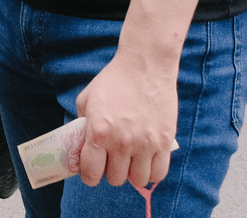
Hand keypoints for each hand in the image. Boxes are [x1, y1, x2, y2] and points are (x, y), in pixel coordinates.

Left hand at [74, 51, 176, 190]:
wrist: (145, 65)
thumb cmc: (113, 80)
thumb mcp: (87, 99)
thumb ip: (82, 125)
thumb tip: (81, 145)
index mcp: (99, 132)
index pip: (91, 173)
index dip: (89, 175)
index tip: (92, 170)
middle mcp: (122, 143)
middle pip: (115, 179)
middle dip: (110, 171)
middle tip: (112, 159)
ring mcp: (145, 144)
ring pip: (138, 180)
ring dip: (132, 174)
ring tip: (131, 161)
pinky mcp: (164, 142)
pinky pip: (159, 173)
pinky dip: (152, 171)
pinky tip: (147, 160)